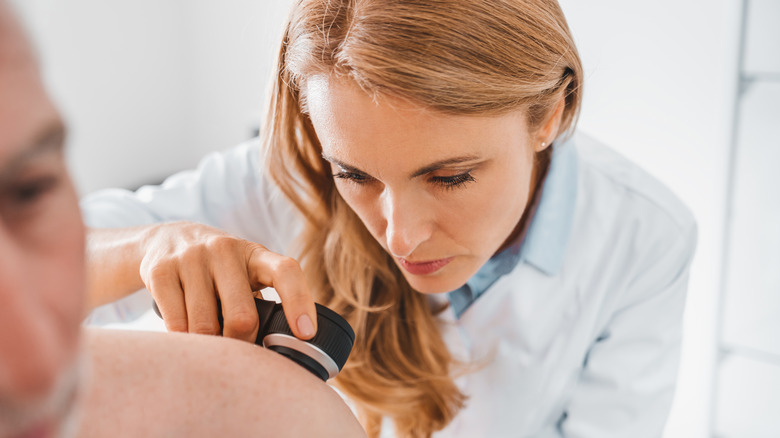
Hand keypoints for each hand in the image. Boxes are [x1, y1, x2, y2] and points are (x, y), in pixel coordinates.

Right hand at [139, 221, 316, 341]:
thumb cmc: (219, 269)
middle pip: (242, 316)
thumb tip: (278, 353)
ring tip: (210, 343)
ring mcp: (191, 258)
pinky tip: (186, 336)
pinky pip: (176, 324)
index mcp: (255, 254)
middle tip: (237, 350)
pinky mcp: (161, 271)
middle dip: (242, 343)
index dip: (299, 303)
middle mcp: (225, 250)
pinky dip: (184, 340)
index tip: (305, 334)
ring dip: (209, 346)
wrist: (167, 239)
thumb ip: (263, 302)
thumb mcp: (245, 274)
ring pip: (205, 327)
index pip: (286, 272)